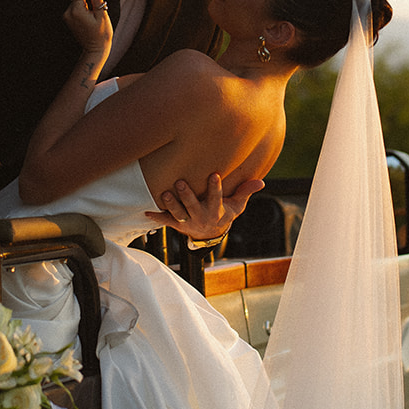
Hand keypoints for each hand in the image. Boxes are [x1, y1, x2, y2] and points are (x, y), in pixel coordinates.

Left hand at [63, 0, 111, 56]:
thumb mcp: (102, 13)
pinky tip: (88, 19)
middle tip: (94, 12)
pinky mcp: (67, 20)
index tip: (95, 3)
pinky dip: (81, 10)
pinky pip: (74, 8)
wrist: (95, 50)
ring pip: (76, 1)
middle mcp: (67, 12)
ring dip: (84, 5)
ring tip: (91, 17)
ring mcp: (66, 17)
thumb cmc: (101, 34)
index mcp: (76, 10)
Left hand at [145, 173, 264, 242]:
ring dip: (171, 204)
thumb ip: (245, 192)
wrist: (211, 234)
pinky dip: (156, 217)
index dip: (215, 187)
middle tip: (180, 182)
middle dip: (187, 195)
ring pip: (178, 214)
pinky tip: (147, 211)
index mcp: (216, 210)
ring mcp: (188, 221)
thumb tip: (261, 182)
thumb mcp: (236, 205)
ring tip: (165, 194)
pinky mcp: (177, 224)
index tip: (214, 174)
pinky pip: (165, 221)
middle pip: (193, 206)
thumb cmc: (224, 212)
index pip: (216, 198)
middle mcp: (201, 216)